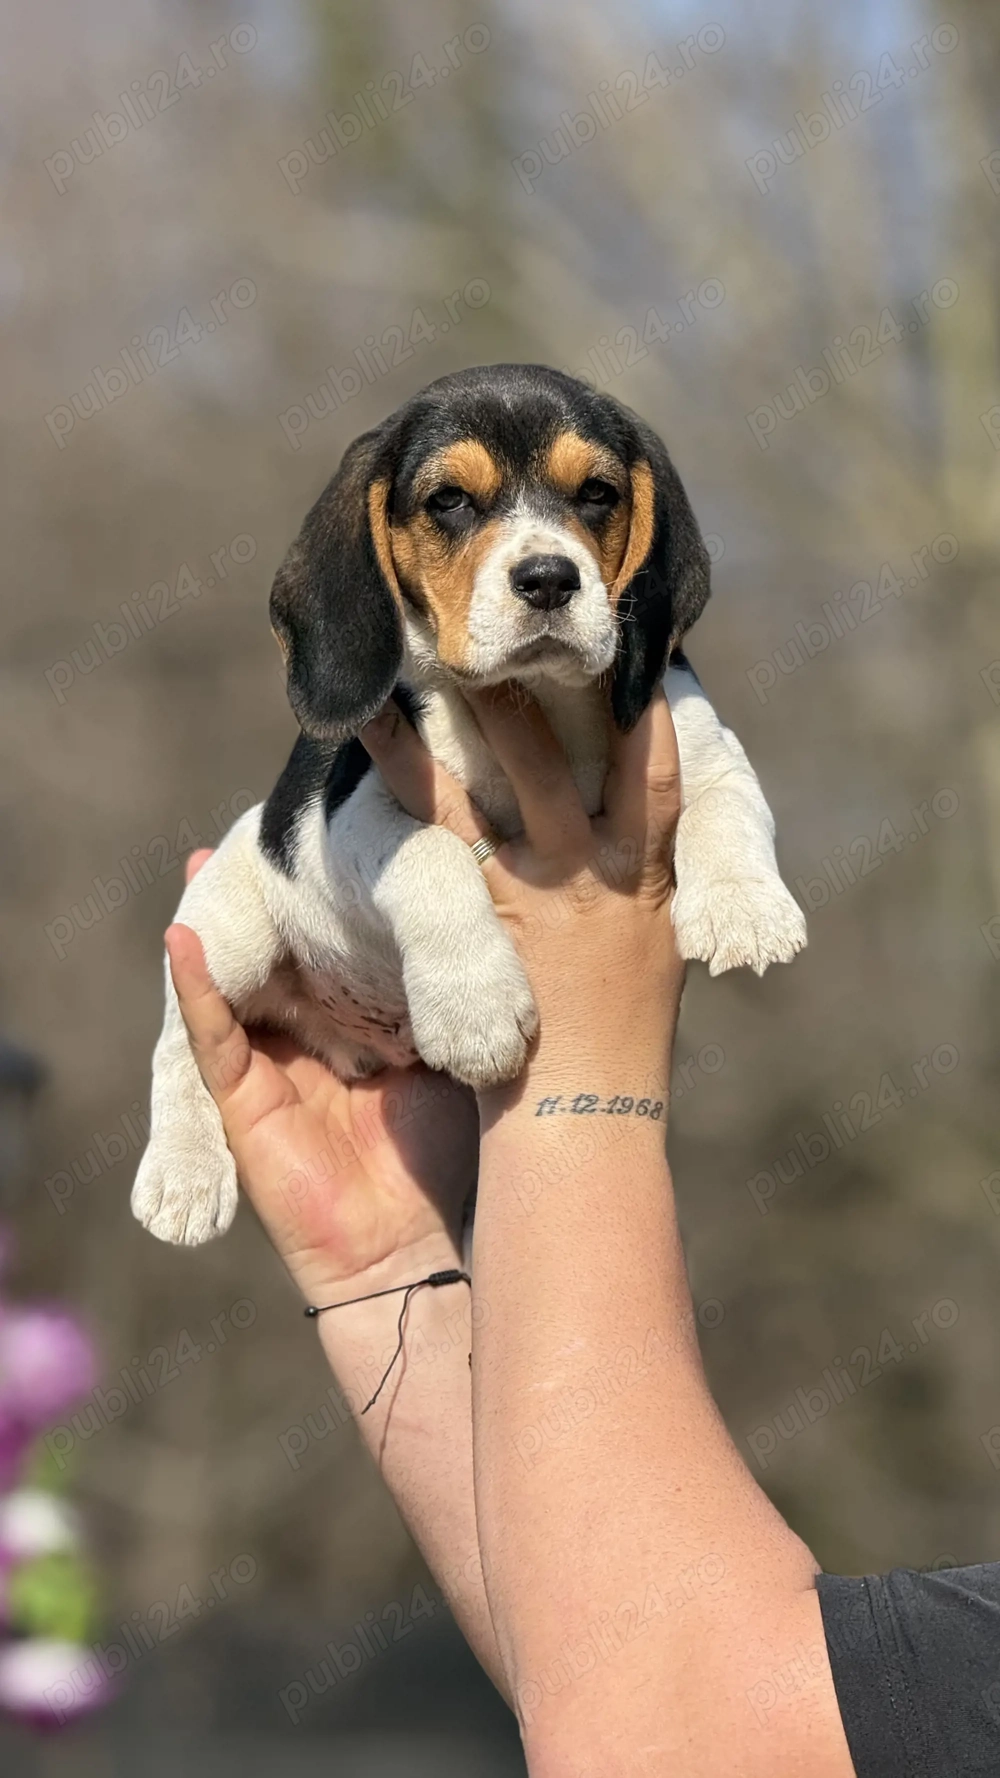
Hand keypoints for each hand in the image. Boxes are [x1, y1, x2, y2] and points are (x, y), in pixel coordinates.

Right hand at [168, 854, 477, 1306]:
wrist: (416, 1247)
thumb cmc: (447, 1155)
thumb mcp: (456, 1054)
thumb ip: (458, 998)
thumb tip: (503, 927)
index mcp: (358, 1023)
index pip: (335, 944)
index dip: (331, 897)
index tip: (333, 831)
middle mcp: (311, 1037)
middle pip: (278, 954)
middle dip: (263, 900)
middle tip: (248, 832)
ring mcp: (272, 1068)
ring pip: (235, 986)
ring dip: (217, 929)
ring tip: (203, 863)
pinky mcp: (242, 1103)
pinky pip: (211, 1038)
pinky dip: (194, 990)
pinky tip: (182, 937)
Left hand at [360, 685, 684, 1105]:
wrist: (586, 1115)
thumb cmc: (621, 1053)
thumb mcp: (651, 962)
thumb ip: (641, 902)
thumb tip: (633, 860)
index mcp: (648, 884)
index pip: (659, 779)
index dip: (647, 716)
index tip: (631, 664)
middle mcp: (601, 873)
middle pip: (578, 761)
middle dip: (547, 696)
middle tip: (518, 638)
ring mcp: (547, 888)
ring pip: (513, 774)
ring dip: (480, 711)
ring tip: (439, 657)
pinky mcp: (493, 910)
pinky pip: (443, 825)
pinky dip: (409, 772)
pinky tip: (376, 728)